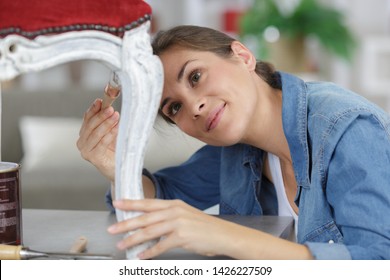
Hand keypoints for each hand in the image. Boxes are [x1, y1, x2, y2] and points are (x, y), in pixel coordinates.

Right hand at [77, 98, 118, 180]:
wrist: (118, 168)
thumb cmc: (114, 149)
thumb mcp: (110, 132)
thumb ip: (106, 120)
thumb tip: (107, 104)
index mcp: (84, 134)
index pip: (87, 119)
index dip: (93, 109)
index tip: (101, 101)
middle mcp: (82, 142)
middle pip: (90, 125)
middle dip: (101, 116)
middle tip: (111, 109)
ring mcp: (85, 151)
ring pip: (96, 134)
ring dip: (107, 123)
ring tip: (116, 116)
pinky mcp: (93, 157)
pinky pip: (102, 143)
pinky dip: (110, 134)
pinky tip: (117, 128)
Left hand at [107, 199, 244, 258]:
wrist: (223, 234)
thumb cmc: (205, 227)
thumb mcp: (185, 215)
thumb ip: (167, 217)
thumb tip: (149, 224)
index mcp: (174, 204)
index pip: (148, 203)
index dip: (131, 203)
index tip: (117, 203)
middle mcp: (174, 211)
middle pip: (145, 218)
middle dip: (126, 224)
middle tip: (112, 228)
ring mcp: (178, 224)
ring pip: (149, 232)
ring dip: (133, 239)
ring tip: (122, 245)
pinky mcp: (182, 237)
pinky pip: (160, 246)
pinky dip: (149, 253)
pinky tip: (141, 256)